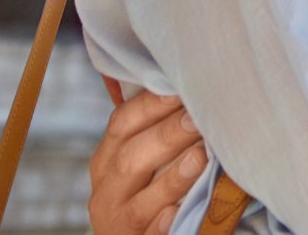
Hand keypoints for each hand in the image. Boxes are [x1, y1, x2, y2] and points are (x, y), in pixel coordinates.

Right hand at [87, 90, 203, 234]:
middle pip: (130, 159)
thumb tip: (187, 86)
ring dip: (172, 179)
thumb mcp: (142, 158)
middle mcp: (107, 192)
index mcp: (107, 160)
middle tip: (197, 118)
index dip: (150, 104)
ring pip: (140, 203)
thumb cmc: (148, 188)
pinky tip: (178, 211)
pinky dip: (163, 223)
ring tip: (200, 157)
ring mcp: (119, 223)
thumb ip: (156, 129)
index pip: (122, 124)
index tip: (180, 86)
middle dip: (166, 136)